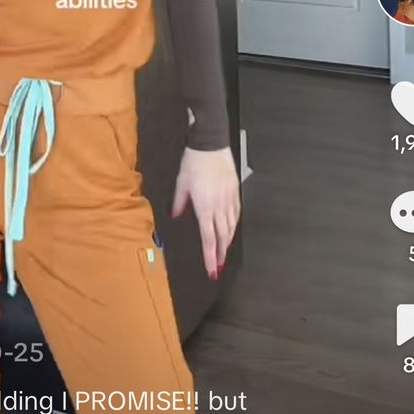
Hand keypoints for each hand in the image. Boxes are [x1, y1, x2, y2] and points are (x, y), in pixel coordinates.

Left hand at [171, 146, 239, 278]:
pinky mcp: (235, 191)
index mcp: (205, 207)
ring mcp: (229, 199)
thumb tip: (176, 215)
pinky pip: (237, 213)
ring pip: (231, 226)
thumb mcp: (181, 182)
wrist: (211, 144)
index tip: (212, 269)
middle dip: (221, 254)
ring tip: (225, 252)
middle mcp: (219, 206)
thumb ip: (179, 202)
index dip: (210, 257)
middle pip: (222, 237)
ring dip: (228, 242)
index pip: (208, 239)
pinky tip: (232, 228)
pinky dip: (234, 224)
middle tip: (219, 267)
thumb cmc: (195, 161)